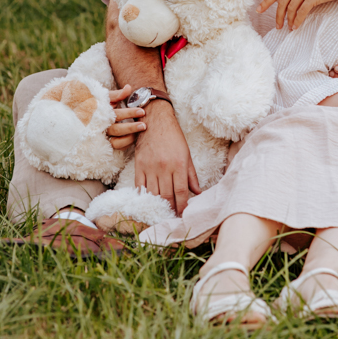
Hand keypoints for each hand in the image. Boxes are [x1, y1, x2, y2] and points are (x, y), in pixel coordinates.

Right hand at [106, 85, 145, 148]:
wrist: (91, 115)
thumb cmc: (103, 104)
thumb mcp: (108, 98)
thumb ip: (118, 94)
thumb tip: (128, 88)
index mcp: (102, 113)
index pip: (116, 114)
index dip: (129, 113)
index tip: (142, 111)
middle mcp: (101, 126)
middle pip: (116, 129)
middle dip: (131, 127)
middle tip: (144, 125)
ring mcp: (104, 136)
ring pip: (116, 142)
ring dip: (129, 137)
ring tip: (141, 131)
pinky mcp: (107, 143)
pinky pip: (117, 147)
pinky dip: (126, 143)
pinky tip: (135, 137)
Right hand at [133, 99, 199, 215]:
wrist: (155, 121)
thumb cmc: (174, 137)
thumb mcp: (187, 154)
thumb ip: (192, 174)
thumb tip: (198, 192)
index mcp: (179, 164)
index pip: (181, 192)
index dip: (183, 206)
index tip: (183, 214)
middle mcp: (164, 167)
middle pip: (167, 195)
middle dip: (171, 209)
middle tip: (173, 217)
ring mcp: (150, 167)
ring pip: (154, 193)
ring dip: (159, 205)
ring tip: (162, 213)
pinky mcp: (139, 165)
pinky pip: (140, 186)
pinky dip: (144, 196)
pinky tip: (148, 203)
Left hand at [258, 0, 337, 29]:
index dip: (266, 2)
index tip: (258, 10)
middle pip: (282, 2)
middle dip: (278, 16)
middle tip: (277, 26)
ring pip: (291, 8)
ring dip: (289, 20)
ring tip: (289, 28)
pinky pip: (301, 12)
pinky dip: (297, 21)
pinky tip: (296, 27)